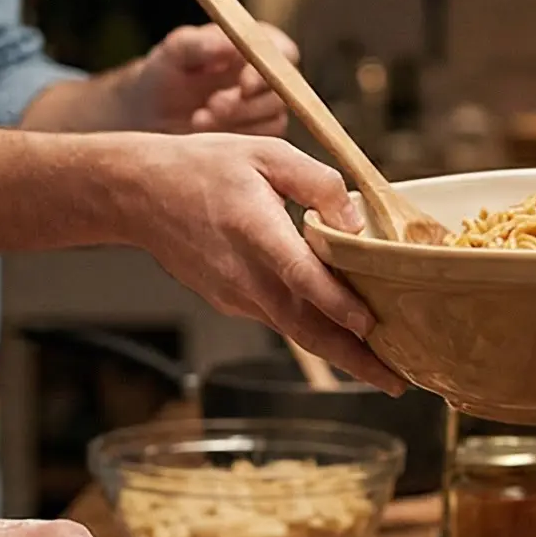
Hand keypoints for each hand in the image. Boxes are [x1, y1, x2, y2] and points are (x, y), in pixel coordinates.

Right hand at [120, 133, 404, 395]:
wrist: (138, 194)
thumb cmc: (205, 166)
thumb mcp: (268, 153)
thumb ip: (319, 183)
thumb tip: (356, 223)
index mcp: (255, 230)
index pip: (301, 276)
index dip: (337, 303)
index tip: (370, 326)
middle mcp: (245, 274)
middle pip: (306, 327)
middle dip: (354, 360)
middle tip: (398, 383)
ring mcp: (236, 295)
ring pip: (296, 331)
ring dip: (340, 354)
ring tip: (384, 371)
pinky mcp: (231, 302)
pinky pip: (280, 319)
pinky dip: (314, 332)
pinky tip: (344, 336)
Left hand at [133, 23, 296, 135]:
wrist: (153, 118)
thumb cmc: (165, 77)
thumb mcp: (171, 55)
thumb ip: (197, 44)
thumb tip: (229, 44)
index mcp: (253, 46)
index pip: (282, 52)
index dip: (272, 68)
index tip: (245, 84)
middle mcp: (267, 77)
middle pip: (282, 91)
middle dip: (247, 102)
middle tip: (212, 106)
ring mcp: (266, 110)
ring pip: (274, 119)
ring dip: (237, 122)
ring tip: (198, 120)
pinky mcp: (261, 137)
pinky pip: (264, 142)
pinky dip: (236, 139)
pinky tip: (206, 135)